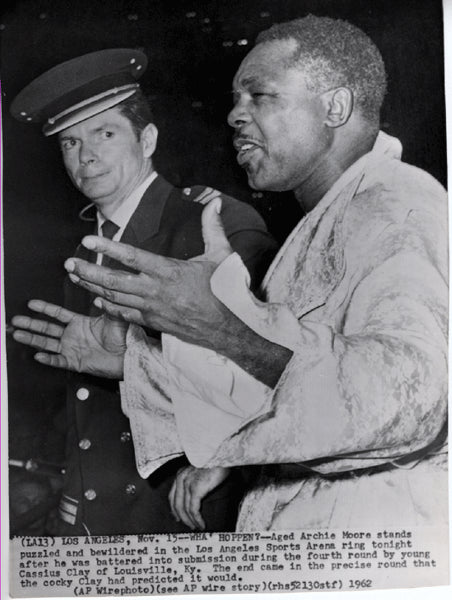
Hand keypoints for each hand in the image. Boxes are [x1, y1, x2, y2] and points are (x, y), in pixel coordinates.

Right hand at [12, 299, 126, 377]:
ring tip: (18, 334)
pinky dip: (48, 358)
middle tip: (16, 320)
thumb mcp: (114, 317)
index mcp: (80, 323)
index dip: (44, 309)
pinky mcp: (75, 362)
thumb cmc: (124, 337)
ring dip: (32, 338)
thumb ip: (106, 304)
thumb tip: (98, 294)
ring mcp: (72, 349)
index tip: (32, 304)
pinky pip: (58, 360)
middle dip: (30, 323)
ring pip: (47, 343)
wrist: (130, 355)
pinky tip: (37, 354)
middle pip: (47, 328)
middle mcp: (73, 335)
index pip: (58, 314)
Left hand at [64, 198, 234, 348]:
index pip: (131, 256)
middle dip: (88, 271)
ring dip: (93, 288)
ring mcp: (152, 309)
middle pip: (114, 280)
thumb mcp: (221, 256)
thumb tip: (215, 202)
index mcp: (169, 271)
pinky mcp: (154, 323)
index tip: (87, 240)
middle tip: (69, 264)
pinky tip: (98, 301)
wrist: (228, 327)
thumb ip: (212, 228)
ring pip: (115, 298)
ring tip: (75, 278)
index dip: (107, 246)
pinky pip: (125, 315)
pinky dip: (109, 308)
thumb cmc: (224, 291)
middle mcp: (155, 290)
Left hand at [168, 466, 230, 529]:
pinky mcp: (195, 489)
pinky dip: (197, 519)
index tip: (178, 517)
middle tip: (189, 526)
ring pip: (184, 509)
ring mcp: (187, 483)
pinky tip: (202, 524)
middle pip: (176, 504)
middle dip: (182, 517)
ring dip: (190, 521)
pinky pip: (193, 510)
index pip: (173, 495)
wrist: (222, 455)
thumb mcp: (201, 470)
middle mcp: (181, 478)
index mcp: (181, 473)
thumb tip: (199, 493)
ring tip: (196, 527)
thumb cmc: (216, 461)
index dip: (174, 509)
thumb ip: (196, 480)